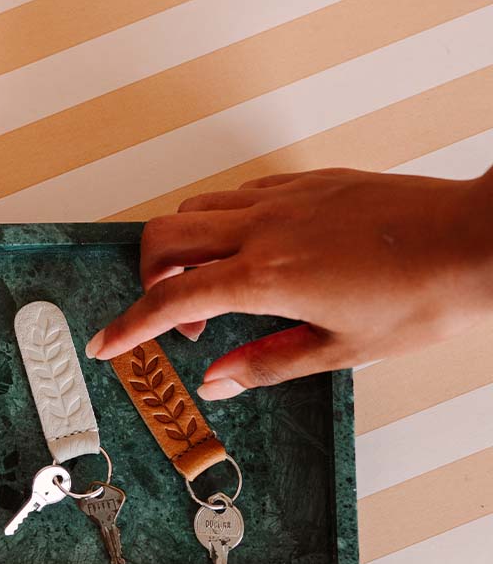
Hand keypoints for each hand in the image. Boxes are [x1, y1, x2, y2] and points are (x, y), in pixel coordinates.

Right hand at [85, 166, 492, 398]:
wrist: (480, 240)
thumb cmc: (424, 295)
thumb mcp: (340, 350)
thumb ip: (265, 364)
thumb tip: (218, 382)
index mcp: (266, 276)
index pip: (171, 299)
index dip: (129, 325)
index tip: (106, 342)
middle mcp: (264, 227)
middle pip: (163, 236)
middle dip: (146, 276)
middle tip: (169, 312)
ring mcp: (284, 196)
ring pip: (196, 208)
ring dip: (184, 247)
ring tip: (213, 285)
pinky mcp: (307, 181)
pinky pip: (238, 194)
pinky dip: (222, 223)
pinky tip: (250, 250)